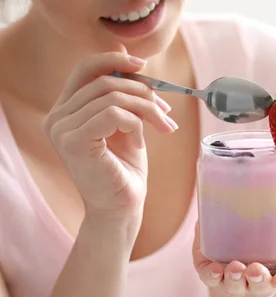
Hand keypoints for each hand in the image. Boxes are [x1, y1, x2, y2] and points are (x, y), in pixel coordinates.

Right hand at [42, 52, 176, 217]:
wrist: (121, 207)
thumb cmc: (124, 169)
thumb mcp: (126, 125)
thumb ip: (123, 96)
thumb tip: (130, 58)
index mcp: (66, 110)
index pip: (85, 69)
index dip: (115, 60)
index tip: (144, 66)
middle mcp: (57, 117)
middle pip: (105, 81)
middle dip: (143, 91)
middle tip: (166, 109)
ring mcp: (62, 129)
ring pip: (113, 97)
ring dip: (147, 109)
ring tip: (164, 126)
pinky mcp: (74, 141)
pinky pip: (114, 114)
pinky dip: (136, 124)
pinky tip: (140, 144)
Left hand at [193, 214, 275, 296]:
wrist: (245, 189)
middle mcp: (258, 273)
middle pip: (260, 288)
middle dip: (258, 283)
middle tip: (255, 271)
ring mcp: (233, 270)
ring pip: (234, 286)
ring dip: (234, 282)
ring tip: (235, 269)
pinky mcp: (211, 262)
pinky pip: (209, 276)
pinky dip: (211, 276)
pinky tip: (213, 269)